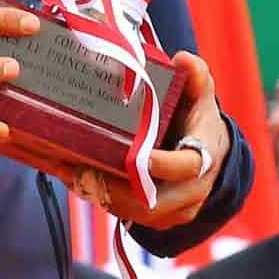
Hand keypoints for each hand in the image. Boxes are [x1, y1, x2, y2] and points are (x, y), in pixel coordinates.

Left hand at [64, 51, 229, 230]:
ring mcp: (174, 210)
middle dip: (116, 189)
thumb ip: (195, 77)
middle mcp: (192, 191)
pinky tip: (73, 177)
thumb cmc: (198, 120)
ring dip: (101, 193)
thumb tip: (184, 60)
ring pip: (134, 212)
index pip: (186, 166)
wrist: (208, 153)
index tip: (136, 156)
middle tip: (83, 169)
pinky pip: (125, 214)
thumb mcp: (200, 96)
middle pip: (153, 202)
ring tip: (70, 171)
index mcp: (204, 158)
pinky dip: (99, 196)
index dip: (161, 164)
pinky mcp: (156, 219)